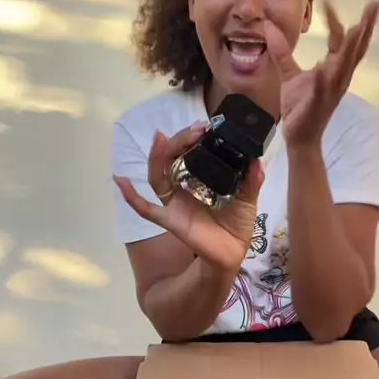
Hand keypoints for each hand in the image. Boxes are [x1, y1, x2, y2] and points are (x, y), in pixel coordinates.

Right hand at [114, 123, 263, 271]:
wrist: (234, 252)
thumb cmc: (236, 224)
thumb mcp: (248, 197)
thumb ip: (252, 179)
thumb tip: (257, 159)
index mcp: (197, 181)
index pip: (187, 155)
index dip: (190, 139)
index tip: (203, 127)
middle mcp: (182, 189)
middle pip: (169, 160)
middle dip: (177, 142)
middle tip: (194, 130)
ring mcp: (174, 204)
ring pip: (157, 177)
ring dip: (157, 156)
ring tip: (161, 138)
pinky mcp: (171, 220)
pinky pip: (146, 209)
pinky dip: (131, 196)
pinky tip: (120, 180)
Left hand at [265, 0, 378, 148]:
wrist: (299, 137)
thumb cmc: (300, 107)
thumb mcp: (289, 74)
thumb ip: (282, 52)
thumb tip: (268, 28)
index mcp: (333, 69)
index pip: (338, 39)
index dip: (335, 18)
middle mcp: (338, 77)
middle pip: (355, 48)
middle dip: (365, 27)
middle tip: (374, 5)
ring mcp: (330, 90)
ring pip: (344, 66)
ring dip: (351, 47)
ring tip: (358, 27)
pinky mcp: (318, 104)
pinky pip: (322, 89)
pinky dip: (323, 79)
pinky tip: (323, 66)